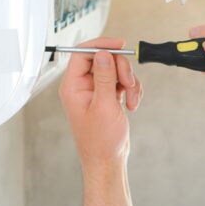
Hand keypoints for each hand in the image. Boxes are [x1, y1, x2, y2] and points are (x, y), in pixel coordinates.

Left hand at [58, 37, 142, 168]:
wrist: (108, 160)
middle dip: (121, 70)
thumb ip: (105, 77)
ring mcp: (96, 90)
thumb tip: (103, 54)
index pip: (83, 53)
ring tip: (131, 101)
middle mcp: (82, 86)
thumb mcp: (104, 106)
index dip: (101, 45)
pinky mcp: (108, 95)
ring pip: (116, 70)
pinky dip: (131, 90)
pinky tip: (132, 104)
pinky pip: (122, 81)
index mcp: (73, 86)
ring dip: (129, 82)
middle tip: (129, 84)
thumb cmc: (100, 141)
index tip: (120, 45)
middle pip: (104, 59)